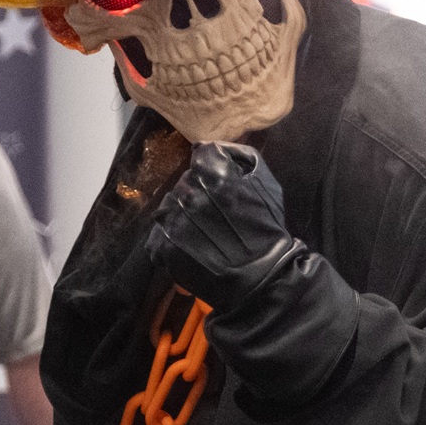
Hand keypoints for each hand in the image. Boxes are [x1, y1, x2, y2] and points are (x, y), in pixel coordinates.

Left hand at [147, 142, 296, 311]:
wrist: (260, 277)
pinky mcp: (163, 245)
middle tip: (216, 215)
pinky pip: (159, 233)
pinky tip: (192, 247)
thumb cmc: (266, 228)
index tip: (221, 186)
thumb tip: (212, 147)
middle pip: (184, 182)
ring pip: (169, 206)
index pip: (201, 155)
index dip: (212, 169)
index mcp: (212, 172)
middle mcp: (187, 192)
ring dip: (183, 215)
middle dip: (199, 193)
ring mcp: (172, 219)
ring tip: (204, 233)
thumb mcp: (265, 182)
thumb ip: (239, 155)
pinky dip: (172, 238)